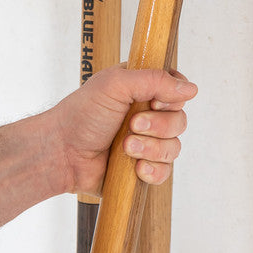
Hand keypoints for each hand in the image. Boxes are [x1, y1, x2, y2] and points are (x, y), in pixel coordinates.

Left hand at [49, 66, 195, 197]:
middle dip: (158, 125)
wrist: (62, 153)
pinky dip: (153, 170)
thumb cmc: (83, 114)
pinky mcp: (142, 168)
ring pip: (174, 147)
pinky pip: (165, 172)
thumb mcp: (116, 84)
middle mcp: (148, 114)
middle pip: (180, 120)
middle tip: (132, 125)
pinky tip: (135, 168)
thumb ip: (154, 80)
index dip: (173, 98)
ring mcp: (146, 143)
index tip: (155, 102)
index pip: (177, 90)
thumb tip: (191, 89)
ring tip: (126, 147)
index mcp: (142, 89)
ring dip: (151, 148)